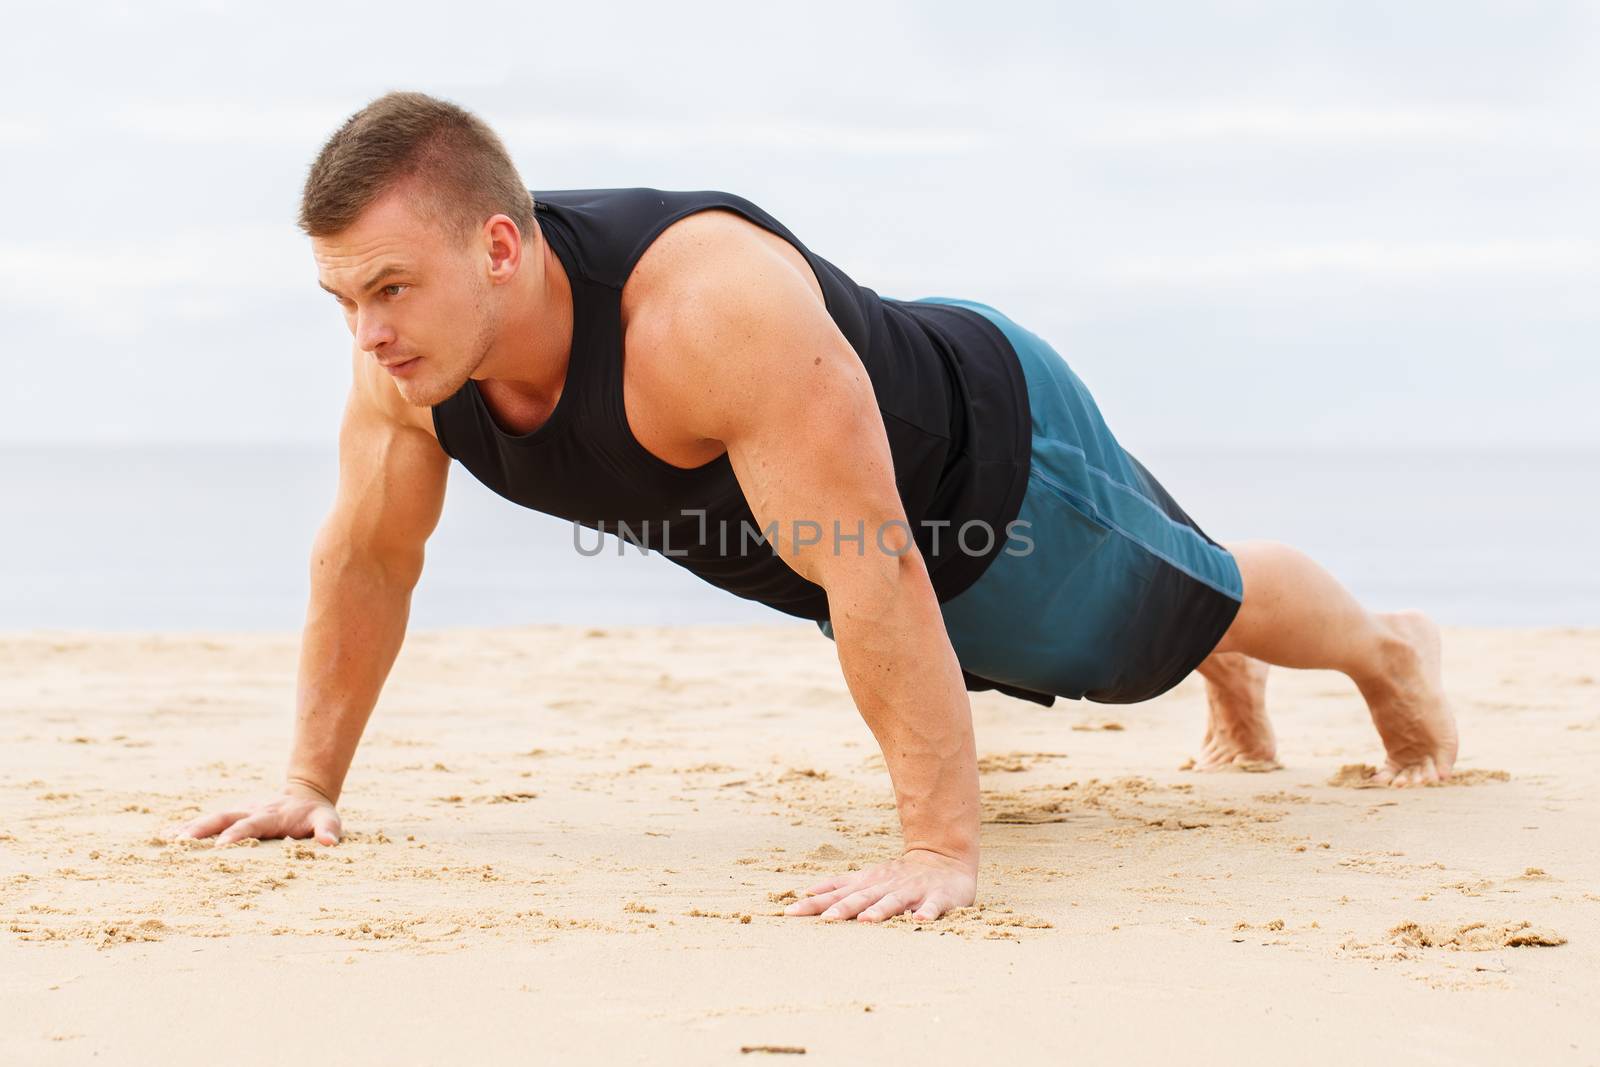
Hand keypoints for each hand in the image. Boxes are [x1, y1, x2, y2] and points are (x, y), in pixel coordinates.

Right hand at [174, 781, 341, 845]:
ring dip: (189, 828)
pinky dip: (188, 827)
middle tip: (180, 842)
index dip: (237, 834)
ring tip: (166, 840)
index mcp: (271, 815)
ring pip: (211, 818)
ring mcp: (239, 812)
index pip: (251, 825)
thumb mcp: (328, 820)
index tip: (220, 847)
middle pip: (222, 818)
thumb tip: (330, 843)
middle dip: (202, 830)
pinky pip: (207, 822)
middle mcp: (250, 811)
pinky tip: (166, 837)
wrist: (306, 794)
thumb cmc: (316, 815)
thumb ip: (329, 829)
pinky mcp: (232, 817)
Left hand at [783, 848, 976, 921]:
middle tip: (826, 920)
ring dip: (880, 910)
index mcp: (869, 883)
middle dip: (843, 908)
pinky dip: (926, 913)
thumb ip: (839, 886)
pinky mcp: (939, 897)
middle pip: (861, 898)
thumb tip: (806, 893)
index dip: (814, 904)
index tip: (790, 913)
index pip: (836, 894)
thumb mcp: (866, 877)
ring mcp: (913, 891)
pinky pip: (932, 906)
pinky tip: (919, 921)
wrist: (944, 857)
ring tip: (866, 921)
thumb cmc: (898, 875)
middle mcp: (887, 886)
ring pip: (894, 901)